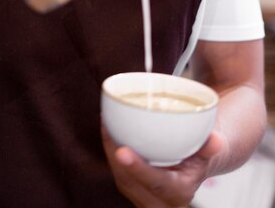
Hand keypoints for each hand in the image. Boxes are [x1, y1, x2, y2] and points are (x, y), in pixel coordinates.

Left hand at [101, 124, 224, 206]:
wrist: (197, 162)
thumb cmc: (201, 152)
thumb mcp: (208, 148)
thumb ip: (210, 146)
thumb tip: (216, 142)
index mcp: (180, 192)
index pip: (157, 183)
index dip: (139, 168)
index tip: (122, 151)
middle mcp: (162, 202)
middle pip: (131, 182)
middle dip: (115, 158)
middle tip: (108, 127)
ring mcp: (146, 198)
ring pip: (122, 179)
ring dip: (111, 151)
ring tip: (107, 123)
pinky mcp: (136, 190)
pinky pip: (120, 174)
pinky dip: (112, 151)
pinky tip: (109, 130)